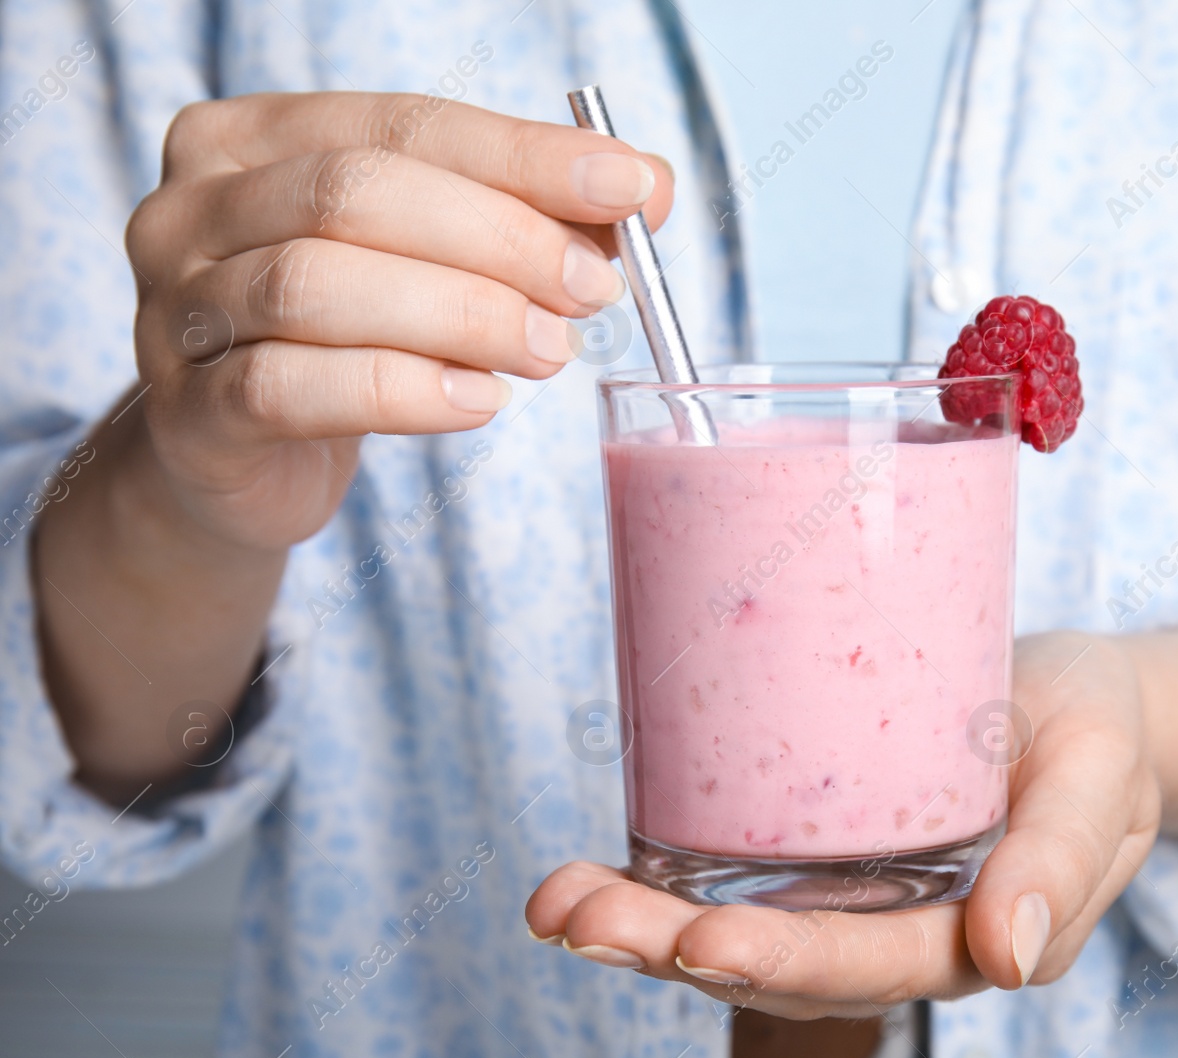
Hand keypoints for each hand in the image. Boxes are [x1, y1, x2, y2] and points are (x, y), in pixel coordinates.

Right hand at [38, 91, 674, 795]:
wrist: (242, 459)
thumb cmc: (352, 338)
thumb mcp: (439, 261)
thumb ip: (535, 216)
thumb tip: (650, 188)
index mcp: (253, 138)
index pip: (404, 124)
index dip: (525, 157)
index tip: (629, 190)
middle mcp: (192, 208)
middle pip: (356, 193)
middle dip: (499, 240)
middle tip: (592, 292)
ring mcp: (174, 310)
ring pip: (317, 286)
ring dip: (460, 316)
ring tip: (548, 351)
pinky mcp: (187, 413)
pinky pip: (289, 387)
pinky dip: (401, 391)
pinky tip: (475, 401)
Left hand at [526, 631, 1162, 1018]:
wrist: (1083, 700)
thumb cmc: (1098, 730)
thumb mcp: (1101, 772)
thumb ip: (1064, 859)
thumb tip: (1007, 958)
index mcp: (977, 933)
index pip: (872, 965)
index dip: (785, 961)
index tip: (700, 941)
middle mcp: (902, 934)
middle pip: (780, 965)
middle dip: (671, 951)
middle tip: (577, 917)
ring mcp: (854, 898)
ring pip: (740, 934)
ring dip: (641, 929)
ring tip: (555, 903)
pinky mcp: (820, 851)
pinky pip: (735, 883)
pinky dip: (658, 886)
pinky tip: (590, 875)